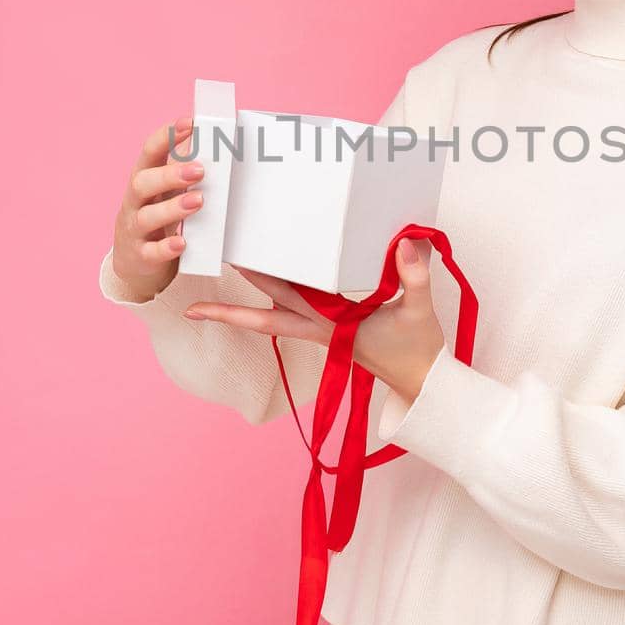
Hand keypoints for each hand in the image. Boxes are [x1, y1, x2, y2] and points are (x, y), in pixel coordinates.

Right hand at [110, 116, 206, 302]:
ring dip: (172, 208)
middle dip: (170, 174)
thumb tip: (212, 140)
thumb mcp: (166, 191)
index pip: (149, 152)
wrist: (135, 261)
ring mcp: (134, 229)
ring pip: (146, 216)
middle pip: (142, 182)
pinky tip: (182, 243)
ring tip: (198, 201)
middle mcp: (134, 201)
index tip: (189, 123)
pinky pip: (150, 252)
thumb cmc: (158, 216)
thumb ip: (182, 169)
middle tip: (200, 170)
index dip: (166, 136)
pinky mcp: (140, 255)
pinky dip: (165, 247)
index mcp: (143, 179)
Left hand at [184, 237, 446, 401]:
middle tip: (202, 282)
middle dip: (230, 305)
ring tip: (210, 297)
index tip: (234, 260)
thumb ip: (414, 277)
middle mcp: (318, 328)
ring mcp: (320, 332)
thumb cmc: (418, 348)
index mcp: (333, 323)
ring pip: (271, 321)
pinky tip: (266, 288)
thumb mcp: (419, 310)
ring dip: (242, 310)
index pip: (286, 299)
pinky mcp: (328, 332)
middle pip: (264, 315)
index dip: (259, 279)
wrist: (421, 382)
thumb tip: (406, 243)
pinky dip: (272, 303)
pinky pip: (290, 317)